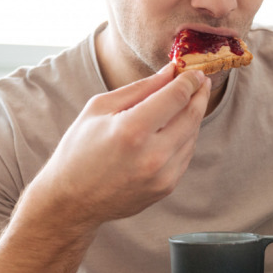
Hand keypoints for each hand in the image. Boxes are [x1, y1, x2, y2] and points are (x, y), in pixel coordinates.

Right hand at [29, 64, 210, 225]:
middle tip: (200, 80)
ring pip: (193, 135)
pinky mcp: (166, 187)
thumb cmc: (79, 150)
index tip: (193, 71)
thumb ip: (139, 88)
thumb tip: (170, 72)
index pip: (176, 97)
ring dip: (193, 115)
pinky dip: (185, 137)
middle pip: (192, 115)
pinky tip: (175, 127)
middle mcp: (152, 155)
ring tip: (186, 101)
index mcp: (132, 131)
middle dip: (199, 94)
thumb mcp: (100, 108)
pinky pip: (185, 154)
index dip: (189, 80)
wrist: (71, 201)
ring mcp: (162, 175)